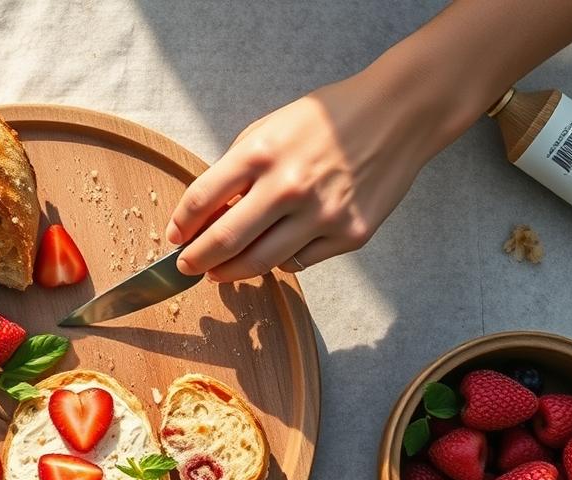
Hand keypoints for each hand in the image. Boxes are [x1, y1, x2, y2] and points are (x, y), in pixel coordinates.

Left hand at [166, 72, 444, 280]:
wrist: (397, 115)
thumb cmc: (326, 121)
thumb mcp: (269, 130)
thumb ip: (235, 171)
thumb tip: (204, 216)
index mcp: (261, 153)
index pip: (201, 200)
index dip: (180, 225)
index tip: (174, 238)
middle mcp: (289, 186)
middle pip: (225, 243)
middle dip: (196, 261)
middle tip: (186, 268)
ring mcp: (322, 215)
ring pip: (261, 263)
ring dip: (231, 272)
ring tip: (220, 271)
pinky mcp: (350, 235)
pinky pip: (299, 262)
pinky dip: (279, 261)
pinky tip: (274, 251)